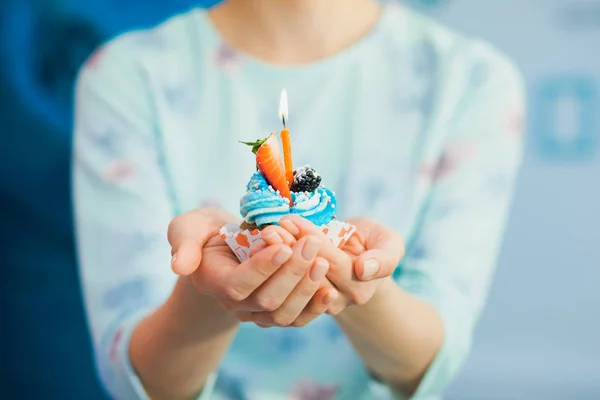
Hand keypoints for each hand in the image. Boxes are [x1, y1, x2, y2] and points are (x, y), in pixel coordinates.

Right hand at [168, 208, 337, 326]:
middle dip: (291, 273)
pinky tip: (330, 290)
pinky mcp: (277, 311)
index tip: (283, 245)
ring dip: (306, 289)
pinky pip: (297, 318)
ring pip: (284, 313)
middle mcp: (235, 304)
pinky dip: (315, 307)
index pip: (239, 284)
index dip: (262, 268)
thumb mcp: (189, 227)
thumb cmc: (207, 231)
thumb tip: (179, 265)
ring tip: (322, 261)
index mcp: (213, 282)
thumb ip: (183, 242)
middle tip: (311, 245)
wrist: (225, 246)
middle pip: (267, 301)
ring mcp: (257, 312)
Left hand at [276, 215, 404, 314]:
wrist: (358, 261)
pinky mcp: (298, 306)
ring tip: (265, 235)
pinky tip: (261, 248)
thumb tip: (362, 269)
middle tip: (271, 227)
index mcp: (361, 286)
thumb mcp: (389, 244)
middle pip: (308, 274)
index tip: (291, 220)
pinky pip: (282, 289)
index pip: (332, 262)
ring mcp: (315, 305)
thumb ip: (384, 257)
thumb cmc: (373, 246)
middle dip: (288, 247)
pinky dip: (270, 267)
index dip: (311, 239)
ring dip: (276, 258)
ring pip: (292, 284)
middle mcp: (338, 300)